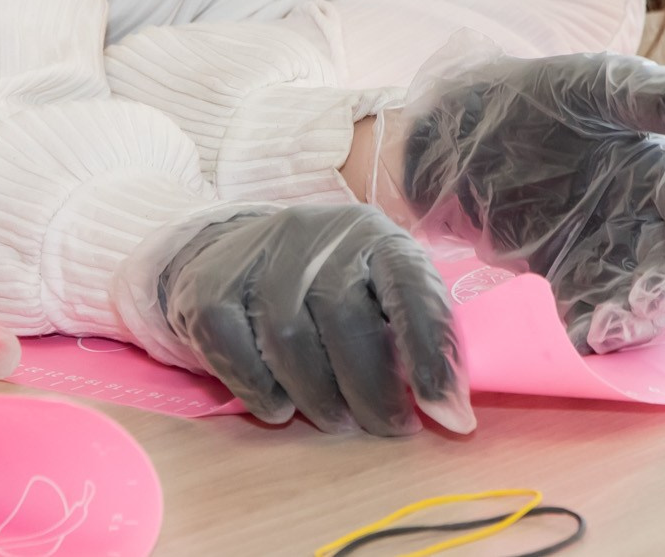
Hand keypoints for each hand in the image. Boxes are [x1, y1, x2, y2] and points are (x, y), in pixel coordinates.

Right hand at [157, 204, 469, 435]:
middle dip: (374, 390)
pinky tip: (280, 407)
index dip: (432, 351)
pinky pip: (237, 354)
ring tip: (336, 421)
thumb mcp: (376, 288)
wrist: (226, 252)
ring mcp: (259, 259)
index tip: (446, 412)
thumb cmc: (323, 285)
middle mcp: (317, 237)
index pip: (411, 285)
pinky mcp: (211, 289)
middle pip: (348, 320)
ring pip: (292, 341)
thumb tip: (453, 413)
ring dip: (320, 398)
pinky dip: (262, 393)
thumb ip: (411, 334)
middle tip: (389, 428)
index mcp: (373, 236)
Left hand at [378, 50, 664, 353]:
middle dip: (664, 285)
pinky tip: (579, 339)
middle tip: (643, 300)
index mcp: (660, 166)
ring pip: (636, 295)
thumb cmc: (539, 93)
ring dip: (631, 318)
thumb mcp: (595, 84)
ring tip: (607, 329)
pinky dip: (589, 329)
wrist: (464, 126)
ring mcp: (606, 249)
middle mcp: (643, 214)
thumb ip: (653, 96)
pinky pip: (588, 309)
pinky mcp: (568, 275)